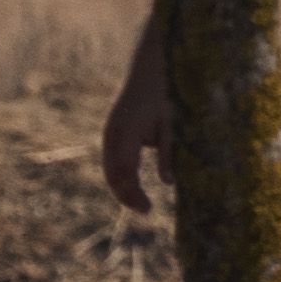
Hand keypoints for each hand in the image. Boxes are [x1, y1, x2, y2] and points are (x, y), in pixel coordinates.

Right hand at [102, 70, 172, 212]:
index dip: (134, 193)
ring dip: (121, 188)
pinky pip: (111, 160)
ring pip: (109, 169)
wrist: (150, 71)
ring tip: (139, 202)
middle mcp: (112, 135)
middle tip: (145, 210)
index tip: (148, 208)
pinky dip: (119, 176)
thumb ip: (168, 153)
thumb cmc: (164, 95)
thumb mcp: (171, 124)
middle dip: (126, 195)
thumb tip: (169, 183)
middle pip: (113, 174)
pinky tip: (131, 186)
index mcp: (126, 133)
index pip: (125, 173)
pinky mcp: (111, 133)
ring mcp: (109, 133)